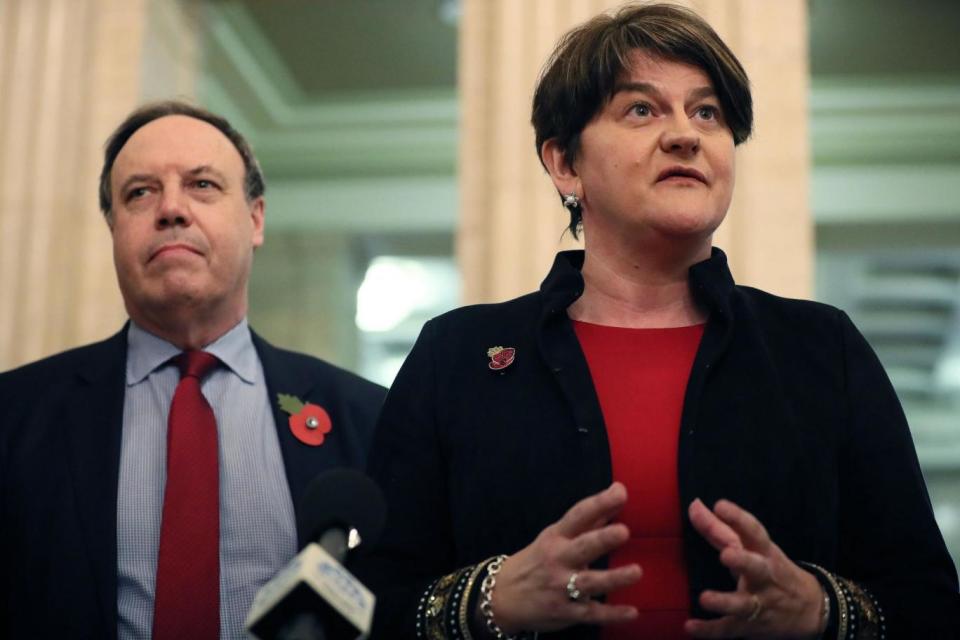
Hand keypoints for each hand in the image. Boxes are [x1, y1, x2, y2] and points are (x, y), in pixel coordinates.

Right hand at [489, 482, 641, 633]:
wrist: (501, 596)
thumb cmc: (536, 561)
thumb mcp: (555, 537)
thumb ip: (590, 521)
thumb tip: (617, 495)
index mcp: (556, 537)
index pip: (578, 516)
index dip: (599, 503)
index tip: (620, 492)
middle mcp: (557, 560)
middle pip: (582, 547)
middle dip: (602, 539)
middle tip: (624, 531)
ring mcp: (560, 587)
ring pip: (588, 583)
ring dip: (613, 578)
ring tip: (637, 571)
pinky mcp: (564, 612)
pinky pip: (590, 613)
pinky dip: (611, 614)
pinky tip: (632, 612)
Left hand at [684, 499, 826, 639]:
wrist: (812, 610)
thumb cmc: (771, 569)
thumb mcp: (752, 548)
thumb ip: (718, 528)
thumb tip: (693, 505)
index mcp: (764, 553)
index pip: (754, 531)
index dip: (738, 517)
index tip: (720, 505)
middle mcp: (764, 577)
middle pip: (756, 568)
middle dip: (743, 561)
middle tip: (727, 554)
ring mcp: (758, 603)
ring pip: (743, 604)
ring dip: (724, 601)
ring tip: (704, 598)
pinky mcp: (750, 626)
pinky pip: (729, 629)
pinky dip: (709, 630)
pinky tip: (690, 626)